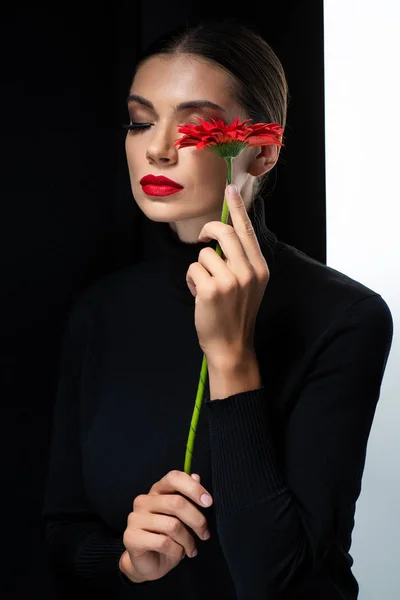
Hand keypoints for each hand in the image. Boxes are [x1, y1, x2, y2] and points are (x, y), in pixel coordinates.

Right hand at [119, 470, 211, 582]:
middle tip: (205, 534)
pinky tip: (178, 553)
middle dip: (197, 520)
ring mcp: (135, 518)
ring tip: (191, 548)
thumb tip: (196, 477)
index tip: (208, 502)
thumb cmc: (168, 537)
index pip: (174, 478)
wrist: (149, 564)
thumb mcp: (182, 517)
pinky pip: (164, 542)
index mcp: (157, 490)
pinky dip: (177, 550)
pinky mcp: (132, 537)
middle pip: (176, 503)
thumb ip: (188, 496)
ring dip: (188, 540)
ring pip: (172, 525)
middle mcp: (144, 501)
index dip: (193, 488)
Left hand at [186, 184, 269, 368]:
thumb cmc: (236, 314)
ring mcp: (231, 281)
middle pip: (225, 233)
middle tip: (202, 237)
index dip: (237, 208)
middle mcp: (249, 272)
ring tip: (204, 286)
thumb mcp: (249, 286)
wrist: (231, 346)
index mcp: (260, 268)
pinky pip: (193, 268)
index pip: (247, 231)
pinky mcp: (211, 289)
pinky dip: (191, 280)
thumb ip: (241, 261)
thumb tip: (222, 236)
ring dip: (199, 267)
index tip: (230, 188)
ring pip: (205, 254)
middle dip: (209, 230)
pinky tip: (198, 295)